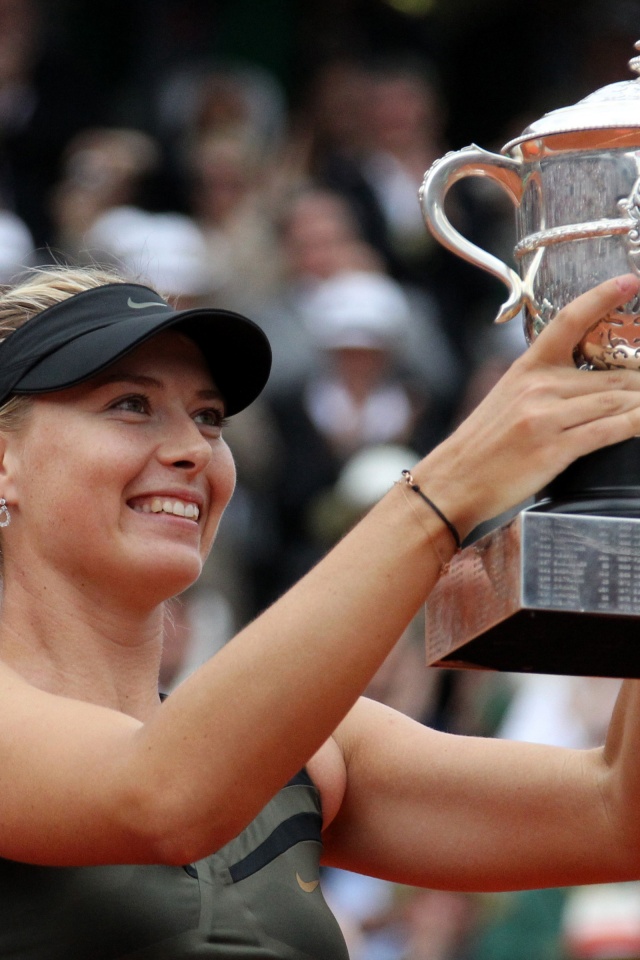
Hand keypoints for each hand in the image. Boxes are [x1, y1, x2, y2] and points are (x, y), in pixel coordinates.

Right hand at [419, 274, 639, 535]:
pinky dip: (635, 426)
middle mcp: (538, 387)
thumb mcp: (508, 399)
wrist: (454, 480)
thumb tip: (594, 385)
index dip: (602, 297)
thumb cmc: (482, 446)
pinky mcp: (554, 447)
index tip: (629, 282)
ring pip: (617, 400)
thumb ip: (546, 386)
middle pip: (612, 373)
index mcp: (526, 368)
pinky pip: (610, 430)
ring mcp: (546, 417)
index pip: (568, 320)